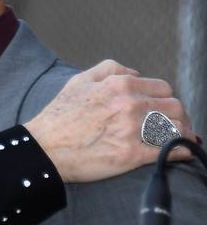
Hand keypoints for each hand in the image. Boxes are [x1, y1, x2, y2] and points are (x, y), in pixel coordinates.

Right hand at [24, 60, 195, 181]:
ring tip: (175, 137)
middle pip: (175, 106)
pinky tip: (180, 152)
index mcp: (119, 85)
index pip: (163, 87)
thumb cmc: (58, 116)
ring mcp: (131, 130)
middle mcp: (129, 105)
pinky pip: (170, 151)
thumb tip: (137, 74)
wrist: (43, 148)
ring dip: (180, 132)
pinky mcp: (131, 155)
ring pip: (177, 127)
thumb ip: (110, 69)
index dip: (164, 98)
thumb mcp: (78, 81)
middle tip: (171, 124)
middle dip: (176, 115)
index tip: (161, 108)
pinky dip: (180, 152)